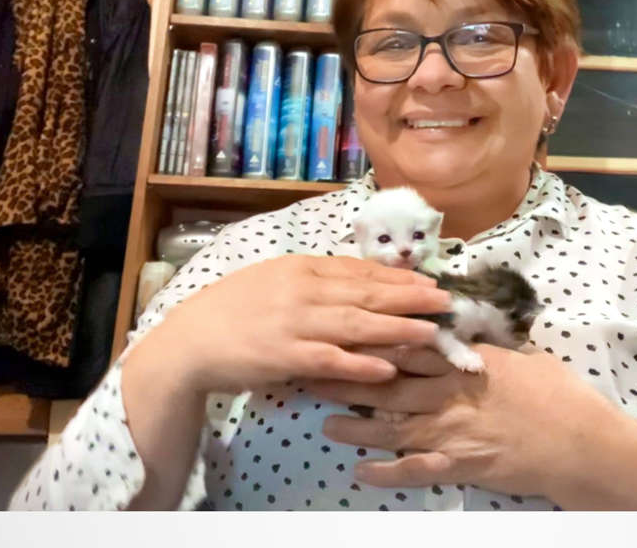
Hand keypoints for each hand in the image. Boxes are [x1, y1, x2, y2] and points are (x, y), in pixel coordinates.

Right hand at [141, 255, 452, 395]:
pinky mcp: (286, 356)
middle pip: (368, 294)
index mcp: (300, 268)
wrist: (190, 341)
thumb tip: (356, 281)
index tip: (430, 281)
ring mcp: (295, 323)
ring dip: (398, 329)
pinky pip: (332, 360)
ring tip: (431, 333)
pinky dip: (362, 364)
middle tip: (447, 302)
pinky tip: (389, 368)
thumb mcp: (273, 280)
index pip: (360, 271)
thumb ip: (312, 280)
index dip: (398, 278)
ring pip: (358, 325)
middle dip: (411, 298)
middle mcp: (303, 290)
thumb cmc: (232, 310)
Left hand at [301, 343, 630, 501]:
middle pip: (387, 383)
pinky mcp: (459, 465)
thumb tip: (469, 329)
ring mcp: (452, 431)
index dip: (370, 340)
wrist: (582, 444)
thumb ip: (489, 346)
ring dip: (355, 427)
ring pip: (390, 427)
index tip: (341, 333)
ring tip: (325, 425)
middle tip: (313, 373)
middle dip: (347, 379)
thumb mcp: (524, 357)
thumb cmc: (560, 396)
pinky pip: (413, 471)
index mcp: (465, 361)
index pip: (408, 346)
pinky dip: (385, 473)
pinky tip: (360, 473)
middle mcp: (451, 393)